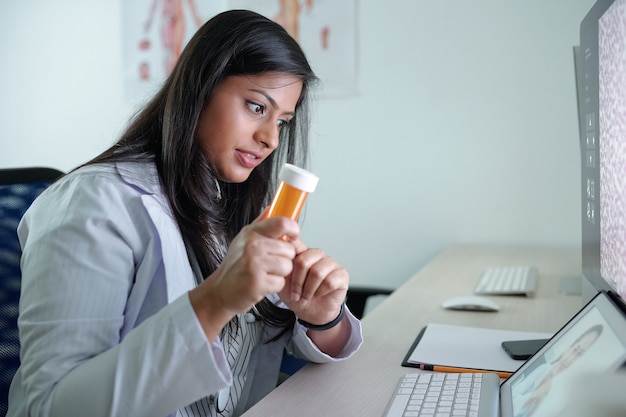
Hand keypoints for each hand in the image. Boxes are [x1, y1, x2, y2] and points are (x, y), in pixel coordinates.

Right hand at [189, 214, 299, 341]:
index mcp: (252, 233)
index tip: (293, 236)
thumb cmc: (235, 266)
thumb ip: (260, 224)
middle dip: (284, 258)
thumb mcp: (243, 240)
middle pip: (289, 249)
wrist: (220, 291)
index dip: (293, 229)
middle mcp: (253, 246)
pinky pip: (281, 282)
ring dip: (280, 273)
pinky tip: (262, 284)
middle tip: (270, 264)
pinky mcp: (258, 282)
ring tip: (266, 273)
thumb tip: (272, 208)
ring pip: (287, 266)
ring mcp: (254, 264)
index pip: (282, 223)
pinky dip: (274, 286)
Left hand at [278, 239, 348, 325]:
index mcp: (302, 252)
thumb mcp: (283, 281)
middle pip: (304, 261)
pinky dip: (320, 292)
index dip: (288, 243)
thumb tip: (275, 248)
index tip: (283, 252)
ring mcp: (331, 263)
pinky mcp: (342, 274)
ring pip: (317, 272)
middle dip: (297, 282)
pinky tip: (318, 295)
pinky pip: (329, 281)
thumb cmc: (297, 295)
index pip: (295, 241)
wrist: (310, 313)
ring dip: (308, 290)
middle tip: (295, 294)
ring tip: (305, 297)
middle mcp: (317, 254)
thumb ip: (279, 264)